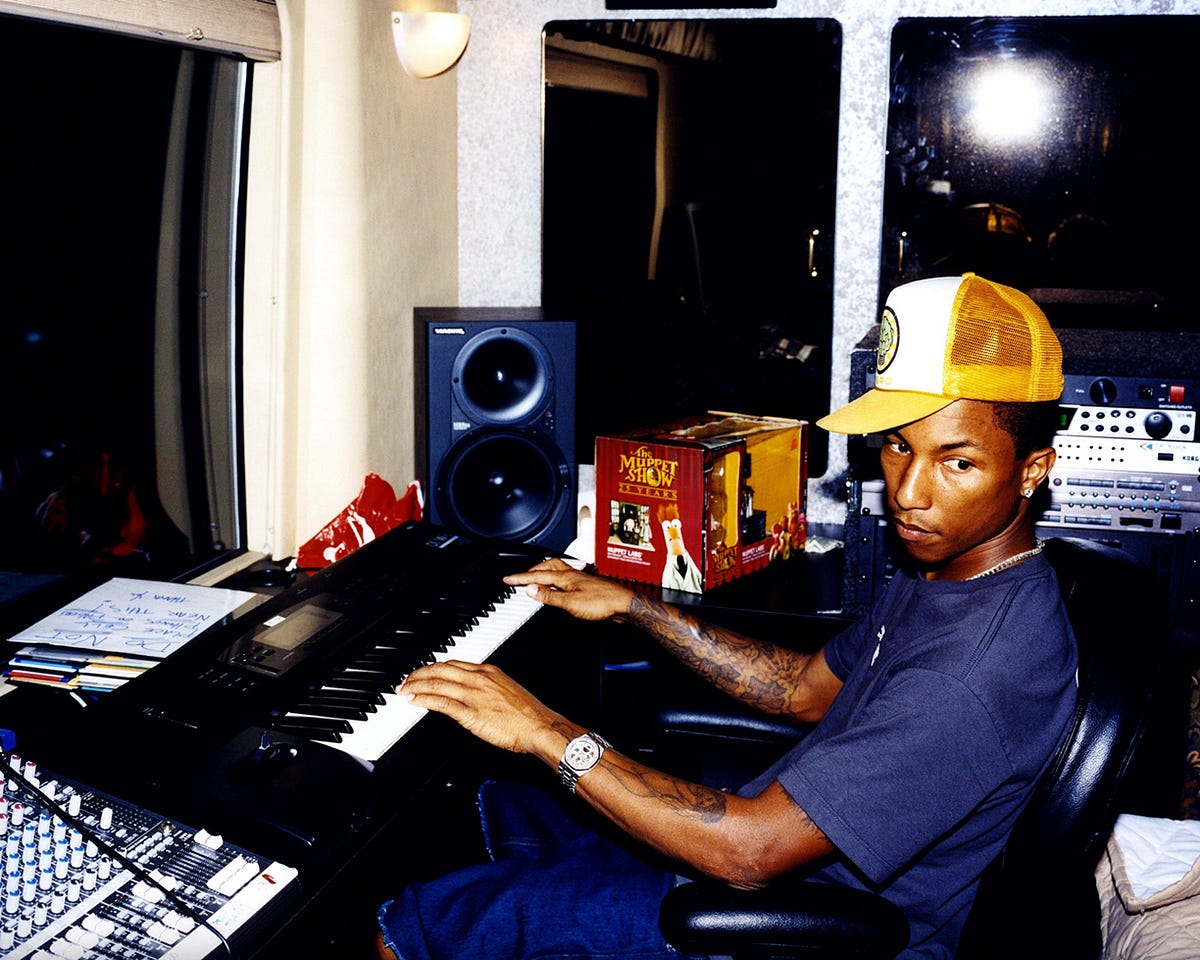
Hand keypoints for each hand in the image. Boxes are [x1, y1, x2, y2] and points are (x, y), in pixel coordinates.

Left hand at [399, 660, 561, 754]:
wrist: (539, 726)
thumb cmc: (528, 713)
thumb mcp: (506, 691)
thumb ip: (488, 688)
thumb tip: (473, 693)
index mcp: (488, 671)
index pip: (452, 664)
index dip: (433, 667)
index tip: (422, 673)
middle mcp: (478, 679)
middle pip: (440, 670)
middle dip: (418, 674)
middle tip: (405, 681)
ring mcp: (474, 695)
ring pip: (437, 684)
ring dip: (416, 686)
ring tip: (404, 690)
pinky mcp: (471, 713)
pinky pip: (441, 702)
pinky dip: (425, 700)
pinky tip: (415, 701)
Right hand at [504, 559, 634, 621]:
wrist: (623, 604)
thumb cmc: (602, 602)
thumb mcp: (570, 603)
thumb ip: (549, 596)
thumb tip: (530, 589)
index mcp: (565, 577)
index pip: (536, 576)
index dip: (520, 578)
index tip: (507, 579)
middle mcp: (572, 575)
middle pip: (546, 567)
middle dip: (531, 571)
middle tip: (520, 577)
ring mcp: (580, 579)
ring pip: (557, 569)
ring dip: (544, 572)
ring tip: (535, 578)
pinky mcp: (586, 586)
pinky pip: (565, 577)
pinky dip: (555, 580)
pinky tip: (558, 587)